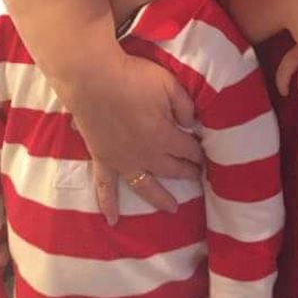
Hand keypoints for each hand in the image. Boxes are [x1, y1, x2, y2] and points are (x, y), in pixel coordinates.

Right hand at [69, 51, 202, 224]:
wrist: (93, 79)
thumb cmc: (133, 77)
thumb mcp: (169, 84)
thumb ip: (185, 106)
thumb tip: (193, 124)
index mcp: (164, 136)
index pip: (188, 149)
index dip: (198, 152)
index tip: (205, 153)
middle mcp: (146, 155)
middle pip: (172, 168)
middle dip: (187, 172)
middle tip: (198, 176)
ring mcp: (123, 160)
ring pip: (146, 186)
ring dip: (160, 198)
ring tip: (173, 209)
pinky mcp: (102, 159)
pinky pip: (105, 187)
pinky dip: (108, 204)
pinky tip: (112, 219)